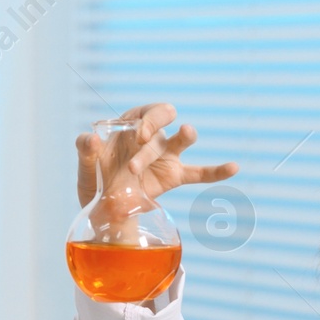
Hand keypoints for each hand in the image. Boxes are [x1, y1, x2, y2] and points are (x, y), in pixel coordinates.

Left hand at [75, 102, 237, 207]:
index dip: (146, 119)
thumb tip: (92, 138)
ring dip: (183, 136)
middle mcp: (152, 136)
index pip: (146, 111)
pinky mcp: (174, 176)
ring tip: (186, 132)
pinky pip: (199, 173)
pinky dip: (217, 171)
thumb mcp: (85, 165)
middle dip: (152, 134)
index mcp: (131, 125)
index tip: (138, 135)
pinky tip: (234, 167)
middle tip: (137, 156)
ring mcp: (166, 156)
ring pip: (181, 141)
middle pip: (164, 121)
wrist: (104, 208)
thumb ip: (85, 149)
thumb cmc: (95, 179)